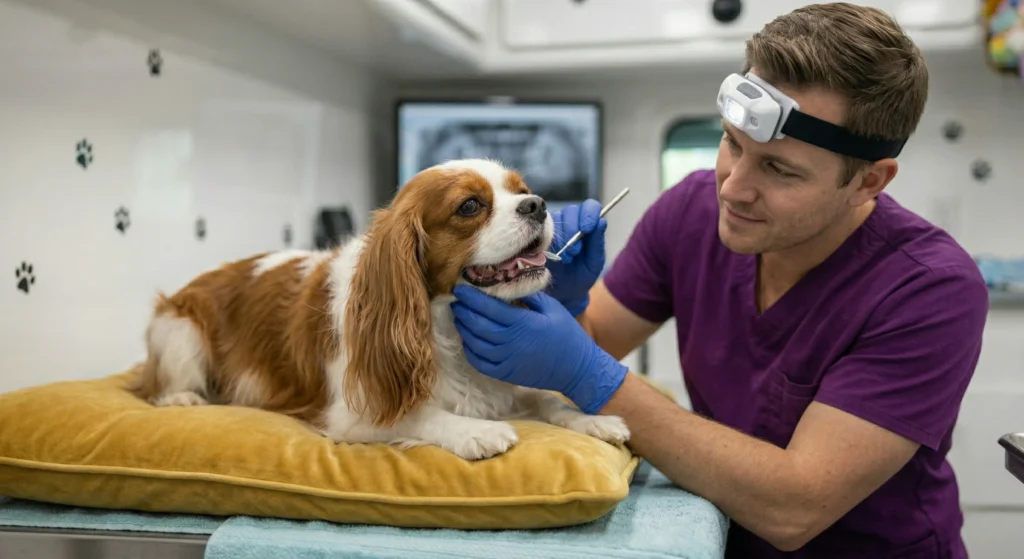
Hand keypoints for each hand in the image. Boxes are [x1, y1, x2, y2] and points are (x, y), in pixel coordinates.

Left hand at [450, 285, 627, 414]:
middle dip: (463, 311)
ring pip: (475, 344)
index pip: (488, 307)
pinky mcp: (506, 374)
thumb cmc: (567, 334)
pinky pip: (481, 363)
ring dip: (463, 329)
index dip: (471, 297)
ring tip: (459, 317)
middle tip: (455, 301)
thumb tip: (507, 283)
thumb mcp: (551, 308)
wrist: (577, 368)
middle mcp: (511, 342)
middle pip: (477, 325)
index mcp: (522, 323)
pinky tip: (468, 341)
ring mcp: (507, 360)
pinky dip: (470, 351)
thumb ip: (528, 296)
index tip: (459, 288)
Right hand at [546, 200, 606, 315]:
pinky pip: (539, 230)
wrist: (564, 292)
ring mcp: (552, 226)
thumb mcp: (594, 262)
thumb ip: (597, 242)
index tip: (587, 229)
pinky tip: (550, 256)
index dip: (589, 213)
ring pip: (555, 219)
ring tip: (564, 258)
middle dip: (574, 230)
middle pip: (571, 211)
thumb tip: (601, 221)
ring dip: (561, 239)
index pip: (590, 207)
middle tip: (574, 252)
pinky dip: (546, 242)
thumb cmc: (582, 275)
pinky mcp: (537, 235)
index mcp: (587, 224)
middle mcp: (570, 221)